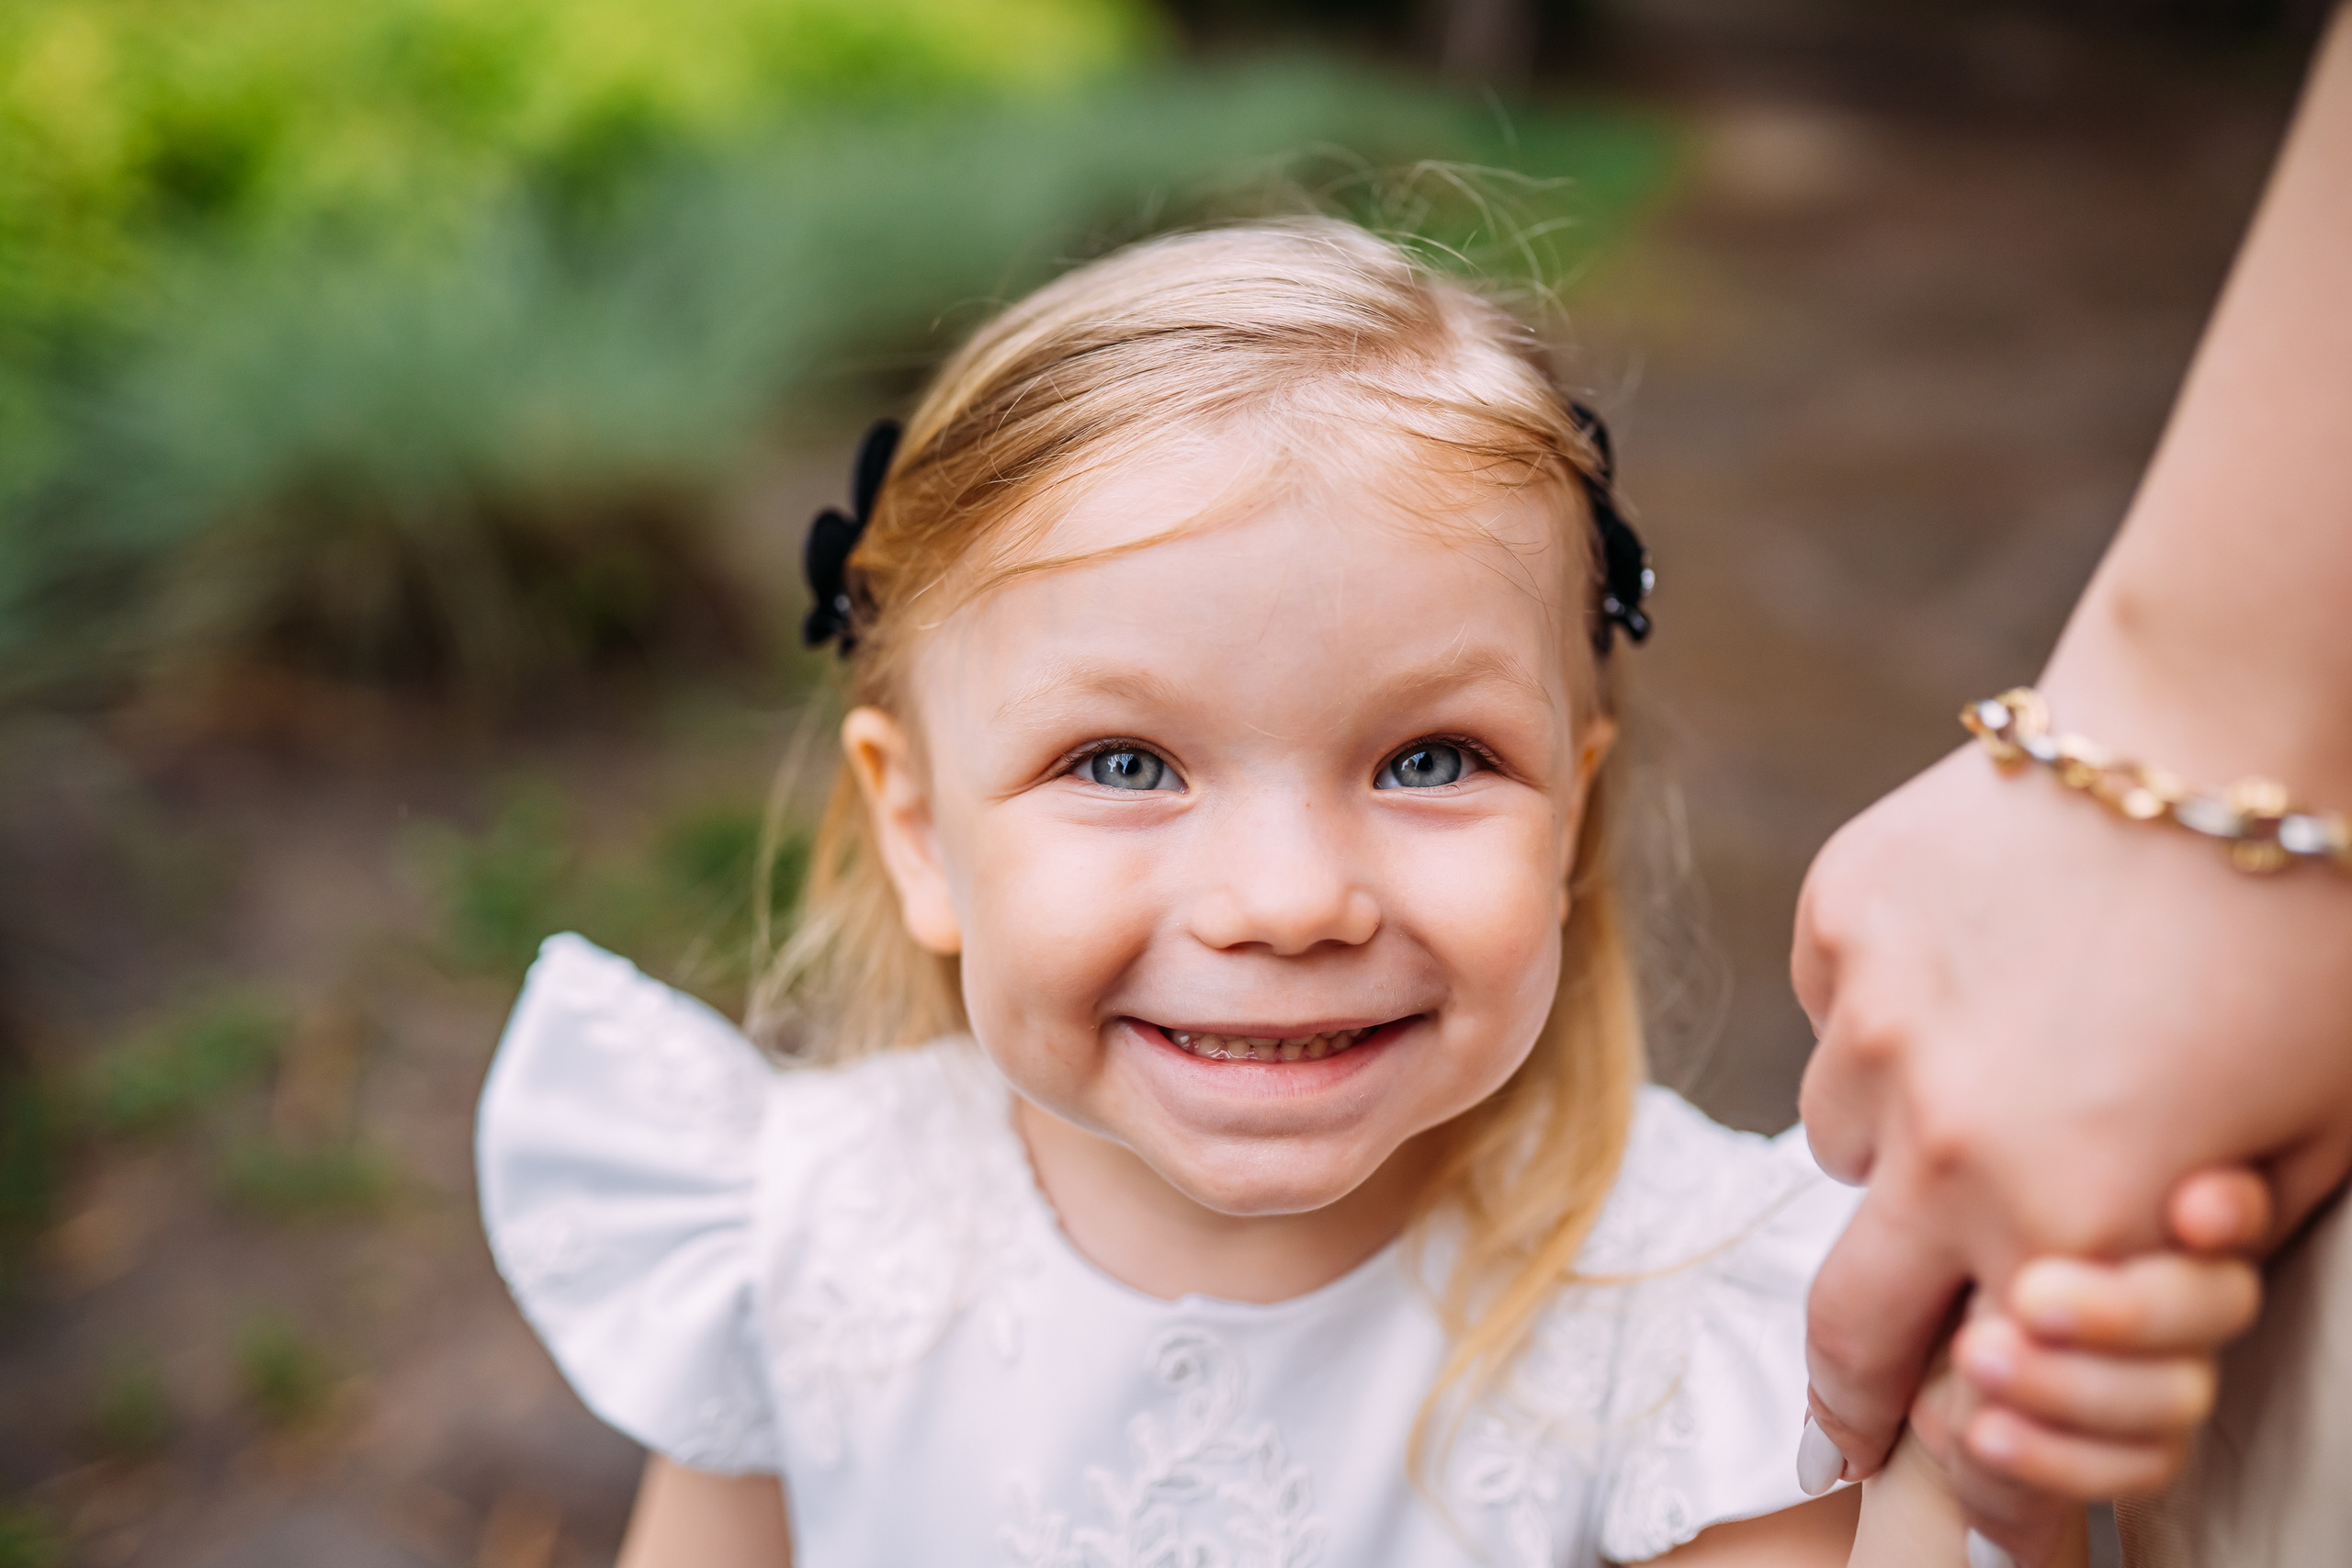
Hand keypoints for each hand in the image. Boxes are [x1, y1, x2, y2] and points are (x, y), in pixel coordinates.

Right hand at [1792, 746, 2351, 1527]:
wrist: (2230, 721)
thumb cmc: (2308, 932)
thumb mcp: (2309, 1138)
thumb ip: (2197, 1249)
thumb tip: (2108, 1304)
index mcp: (2063, 1220)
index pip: (1973, 1409)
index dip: (1967, 1474)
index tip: (1942, 1495)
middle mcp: (1939, 1142)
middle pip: (1841, 1319)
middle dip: (1850, 1384)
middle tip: (1855, 1402)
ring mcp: (1869, 1023)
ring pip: (1838, 1136)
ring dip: (1897, 1140)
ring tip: (1986, 1064)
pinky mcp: (1839, 918)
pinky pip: (1834, 1006)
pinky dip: (1885, 1009)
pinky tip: (1975, 949)